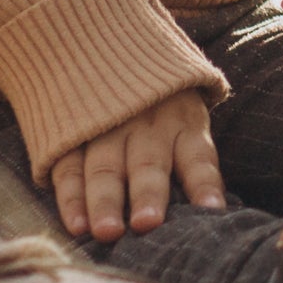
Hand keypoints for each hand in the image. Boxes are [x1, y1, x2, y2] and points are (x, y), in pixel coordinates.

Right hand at [47, 89, 222, 239]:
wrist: (110, 49)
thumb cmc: (165, 102)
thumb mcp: (189, 116)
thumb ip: (194, 159)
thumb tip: (213, 213)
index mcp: (184, 123)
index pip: (199, 157)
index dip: (205, 183)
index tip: (213, 209)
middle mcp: (147, 128)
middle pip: (148, 165)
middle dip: (148, 195)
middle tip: (146, 224)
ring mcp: (106, 130)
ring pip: (105, 169)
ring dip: (105, 202)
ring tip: (108, 232)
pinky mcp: (72, 135)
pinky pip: (70, 169)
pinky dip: (71, 198)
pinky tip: (77, 226)